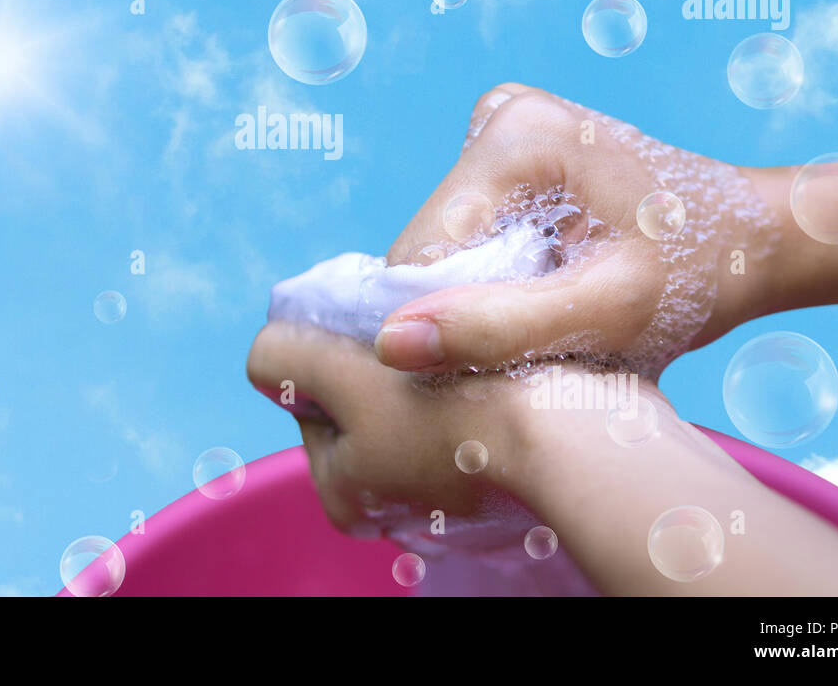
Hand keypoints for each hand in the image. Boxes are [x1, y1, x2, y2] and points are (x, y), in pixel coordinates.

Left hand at [246, 318, 534, 542]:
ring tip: (454, 346)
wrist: (571, 440)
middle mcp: (389, 509)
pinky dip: (466, 389)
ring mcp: (446, 502)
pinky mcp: (498, 481)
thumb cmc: (452, 404)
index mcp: (344, 493)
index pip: (311, 395)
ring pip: (411, 407)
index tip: (374, 327)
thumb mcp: (345, 375)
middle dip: (379, 362)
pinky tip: (486, 370)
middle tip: (415, 329)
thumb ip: (289, 358)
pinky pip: (463, 418)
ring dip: (424, 369)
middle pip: (361, 403)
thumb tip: (267, 350)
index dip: (333, 349)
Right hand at [375, 83, 777, 375]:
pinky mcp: (508, 145)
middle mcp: (500, 113)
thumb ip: (497, 328)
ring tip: (557, 304)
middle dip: (471, 301)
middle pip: (431, 245)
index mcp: (516, 137)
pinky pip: (469, 228)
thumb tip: (387, 344)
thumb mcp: (605, 313)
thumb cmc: (695, 277)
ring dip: (486, 289)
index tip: (517, 348)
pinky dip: (500, 268)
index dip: (449, 319)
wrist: (750, 240)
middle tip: (548, 329)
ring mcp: (503, 122)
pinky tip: (553, 277)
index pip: (421, 253)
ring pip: (447, 242)